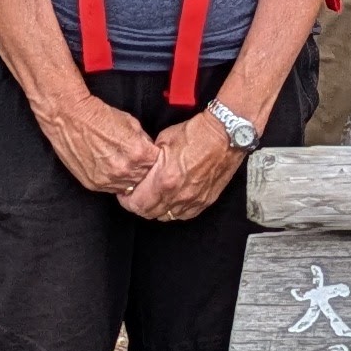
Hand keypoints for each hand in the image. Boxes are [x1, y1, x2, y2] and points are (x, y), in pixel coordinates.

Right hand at [34, 83, 161, 197]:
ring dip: (129, 178)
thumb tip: (150, 150)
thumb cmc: (99, 115)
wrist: (69, 117)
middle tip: (138, 162)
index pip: (158, 165)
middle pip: (145, 179)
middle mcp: (124, 170)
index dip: (155, 160)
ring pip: (129, 187)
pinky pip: (111, 189)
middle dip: (144, 171)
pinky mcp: (93, 184)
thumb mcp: (131, 122)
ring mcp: (108, 179)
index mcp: (137, 153)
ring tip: (123, 165)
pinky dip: (114, 181)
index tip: (151, 157)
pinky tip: (111, 169)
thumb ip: (144, 141)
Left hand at [124, 113, 244, 222]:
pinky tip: (172, 200)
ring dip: (157, 209)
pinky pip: (184, 214)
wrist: (224, 135)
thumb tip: (143, 169)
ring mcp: (193, 200)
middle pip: (150, 213)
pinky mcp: (205, 200)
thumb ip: (150, 161)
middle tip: (137, 195)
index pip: (137, 204)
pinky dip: (175, 210)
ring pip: (167, 216)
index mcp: (164, 180)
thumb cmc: (196, 134)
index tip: (125, 194)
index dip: (127, 201)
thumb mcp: (163, 140)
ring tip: (154, 197)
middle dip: (139, 205)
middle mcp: (178, 195)